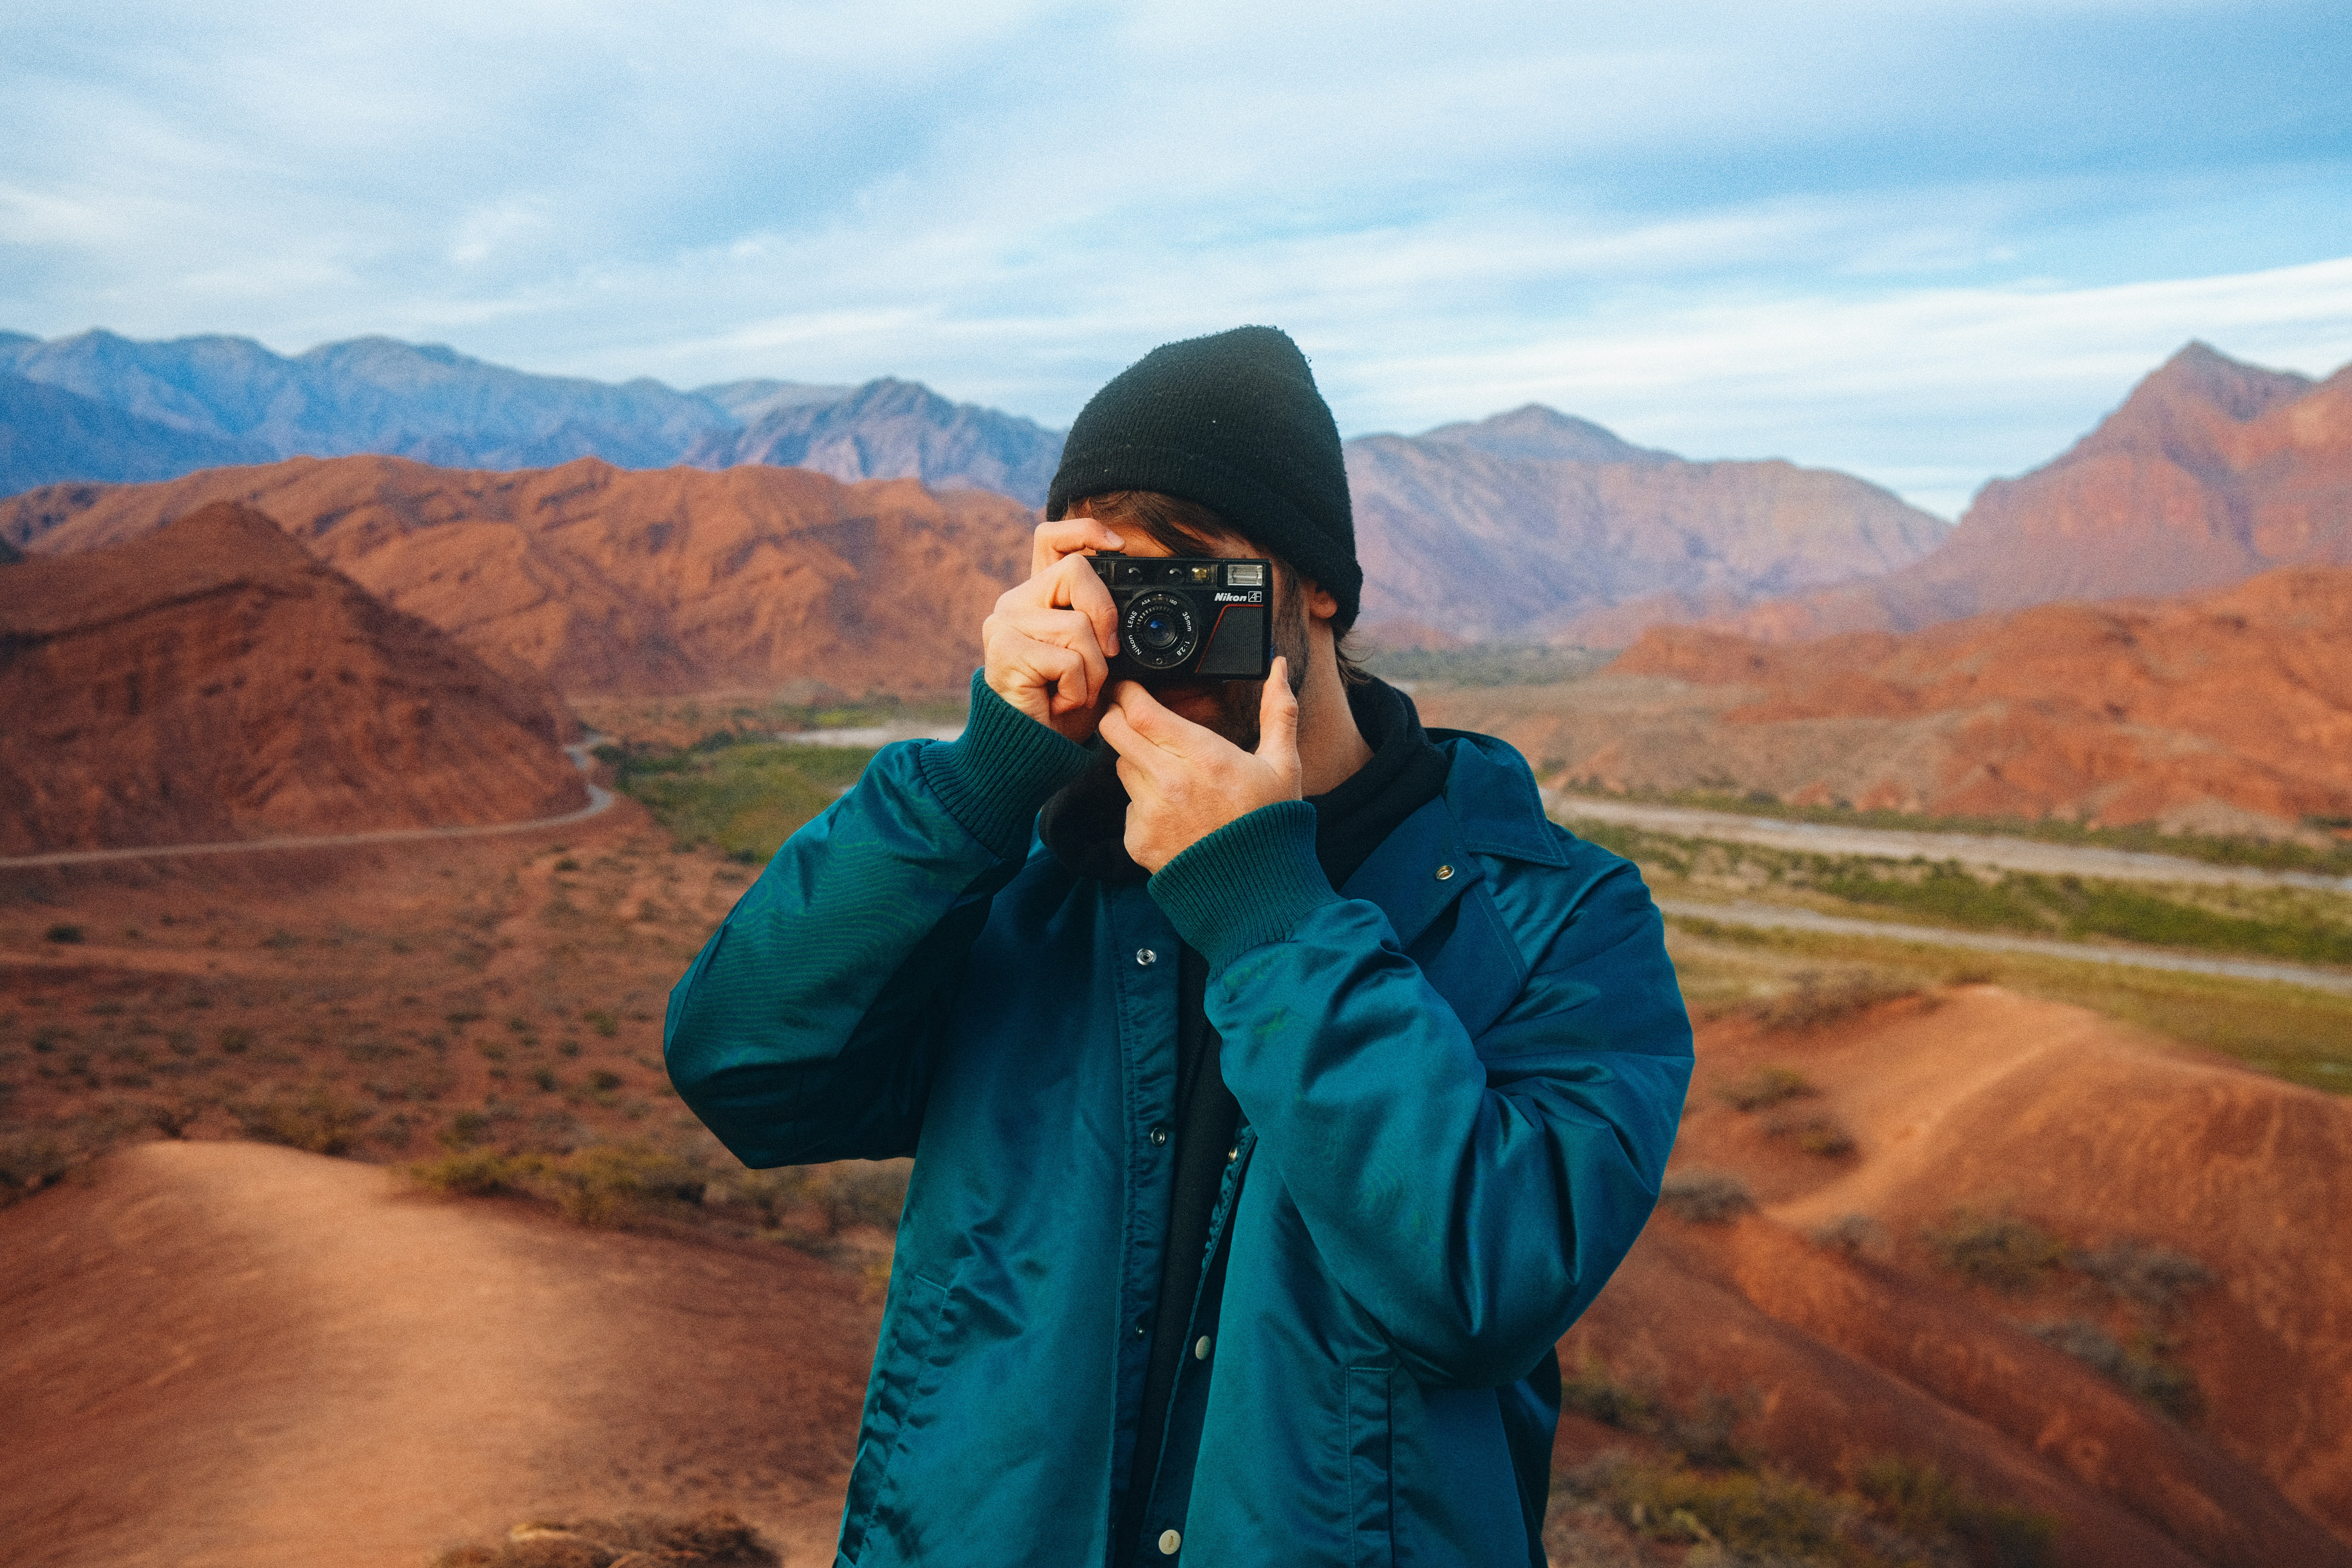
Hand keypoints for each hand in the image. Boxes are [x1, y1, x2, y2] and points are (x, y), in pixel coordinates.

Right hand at [982, 518, 1125, 741]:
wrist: (1034, 745)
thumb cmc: (1064, 701)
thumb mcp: (1094, 654)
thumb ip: (1102, 622)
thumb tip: (1136, 604)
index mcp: (1038, 596)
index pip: (1051, 538)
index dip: (1085, 531)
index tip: (1118, 546)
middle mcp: (1017, 601)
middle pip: (1075, 571)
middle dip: (1105, 615)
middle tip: (1107, 655)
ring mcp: (1005, 622)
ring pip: (1078, 624)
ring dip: (1094, 669)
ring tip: (1074, 690)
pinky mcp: (1004, 649)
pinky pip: (1067, 660)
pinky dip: (1077, 689)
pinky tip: (1059, 701)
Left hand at [1097, 659, 1300, 872]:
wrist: (1255, 892)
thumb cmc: (1270, 823)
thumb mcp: (1283, 765)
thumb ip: (1279, 711)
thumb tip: (1279, 667)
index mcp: (1203, 757)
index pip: (1141, 712)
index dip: (1128, 694)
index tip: (1129, 688)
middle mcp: (1169, 782)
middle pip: (1115, 732)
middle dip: (1118, 717)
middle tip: (1132, 716)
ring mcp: (1149, 813)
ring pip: (1121, 767)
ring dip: (1135, 760)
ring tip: (1169, 772)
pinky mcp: (1137, 840)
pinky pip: (1128, 806)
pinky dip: (1142, 803)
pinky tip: (1172, 812)